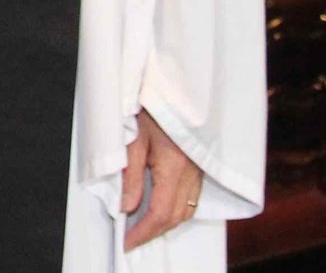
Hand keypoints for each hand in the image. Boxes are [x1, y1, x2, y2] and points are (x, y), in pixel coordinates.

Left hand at [122, 108, 203, 250]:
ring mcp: (201, 170)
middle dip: (154, 232)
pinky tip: (161, 208)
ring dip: (166, 222)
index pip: (160, 212)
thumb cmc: (152, 107)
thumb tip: (127, 206)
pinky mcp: (202, 165)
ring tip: (143, 228)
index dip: (144, 232)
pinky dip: (177, 209)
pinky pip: (192, 197)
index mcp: (174, 166)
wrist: (177, 86)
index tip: (128, 242)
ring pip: (187, 209)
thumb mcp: (134, 138)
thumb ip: (130, 174)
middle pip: (176, 216)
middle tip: (132, 239)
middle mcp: (193, 173)